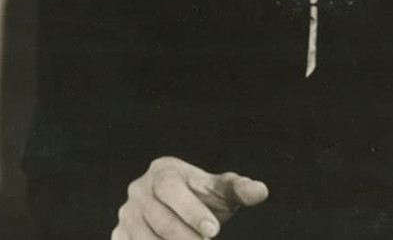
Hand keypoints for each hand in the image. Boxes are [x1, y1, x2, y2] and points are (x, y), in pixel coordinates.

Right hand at [111, 156, 268, 239]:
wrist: (178, 211)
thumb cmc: (202, 198)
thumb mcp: (221, 191)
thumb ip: (240, 188)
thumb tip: (261, 190)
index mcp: (162, 171)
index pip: (171, 189)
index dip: (191, 210)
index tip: (214, 231)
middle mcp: (138, 190)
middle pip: (158, 218)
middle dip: (184, 236)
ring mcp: (126, 214)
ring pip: (143, 238)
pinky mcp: (118, 236)